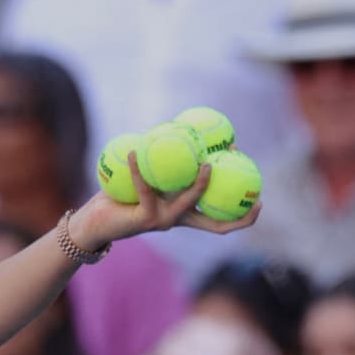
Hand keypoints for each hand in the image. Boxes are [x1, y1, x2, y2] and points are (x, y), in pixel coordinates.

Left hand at [68, 153, 260, 251]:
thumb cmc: (120, 197)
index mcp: (184, 213)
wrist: (93, 221)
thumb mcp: (148, 178)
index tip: (261, 200)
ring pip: (188, 203)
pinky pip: (146, 189)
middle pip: (217, 224)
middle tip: (254, 193)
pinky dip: (139, 168)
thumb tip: (178, 130)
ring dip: (199, 184)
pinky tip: (134, 151)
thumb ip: (164, 164)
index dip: (244, 216)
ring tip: (206, 162)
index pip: (220, 220)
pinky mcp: (143, 218)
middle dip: (239, 212)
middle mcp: (177, 220)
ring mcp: (162, 221)